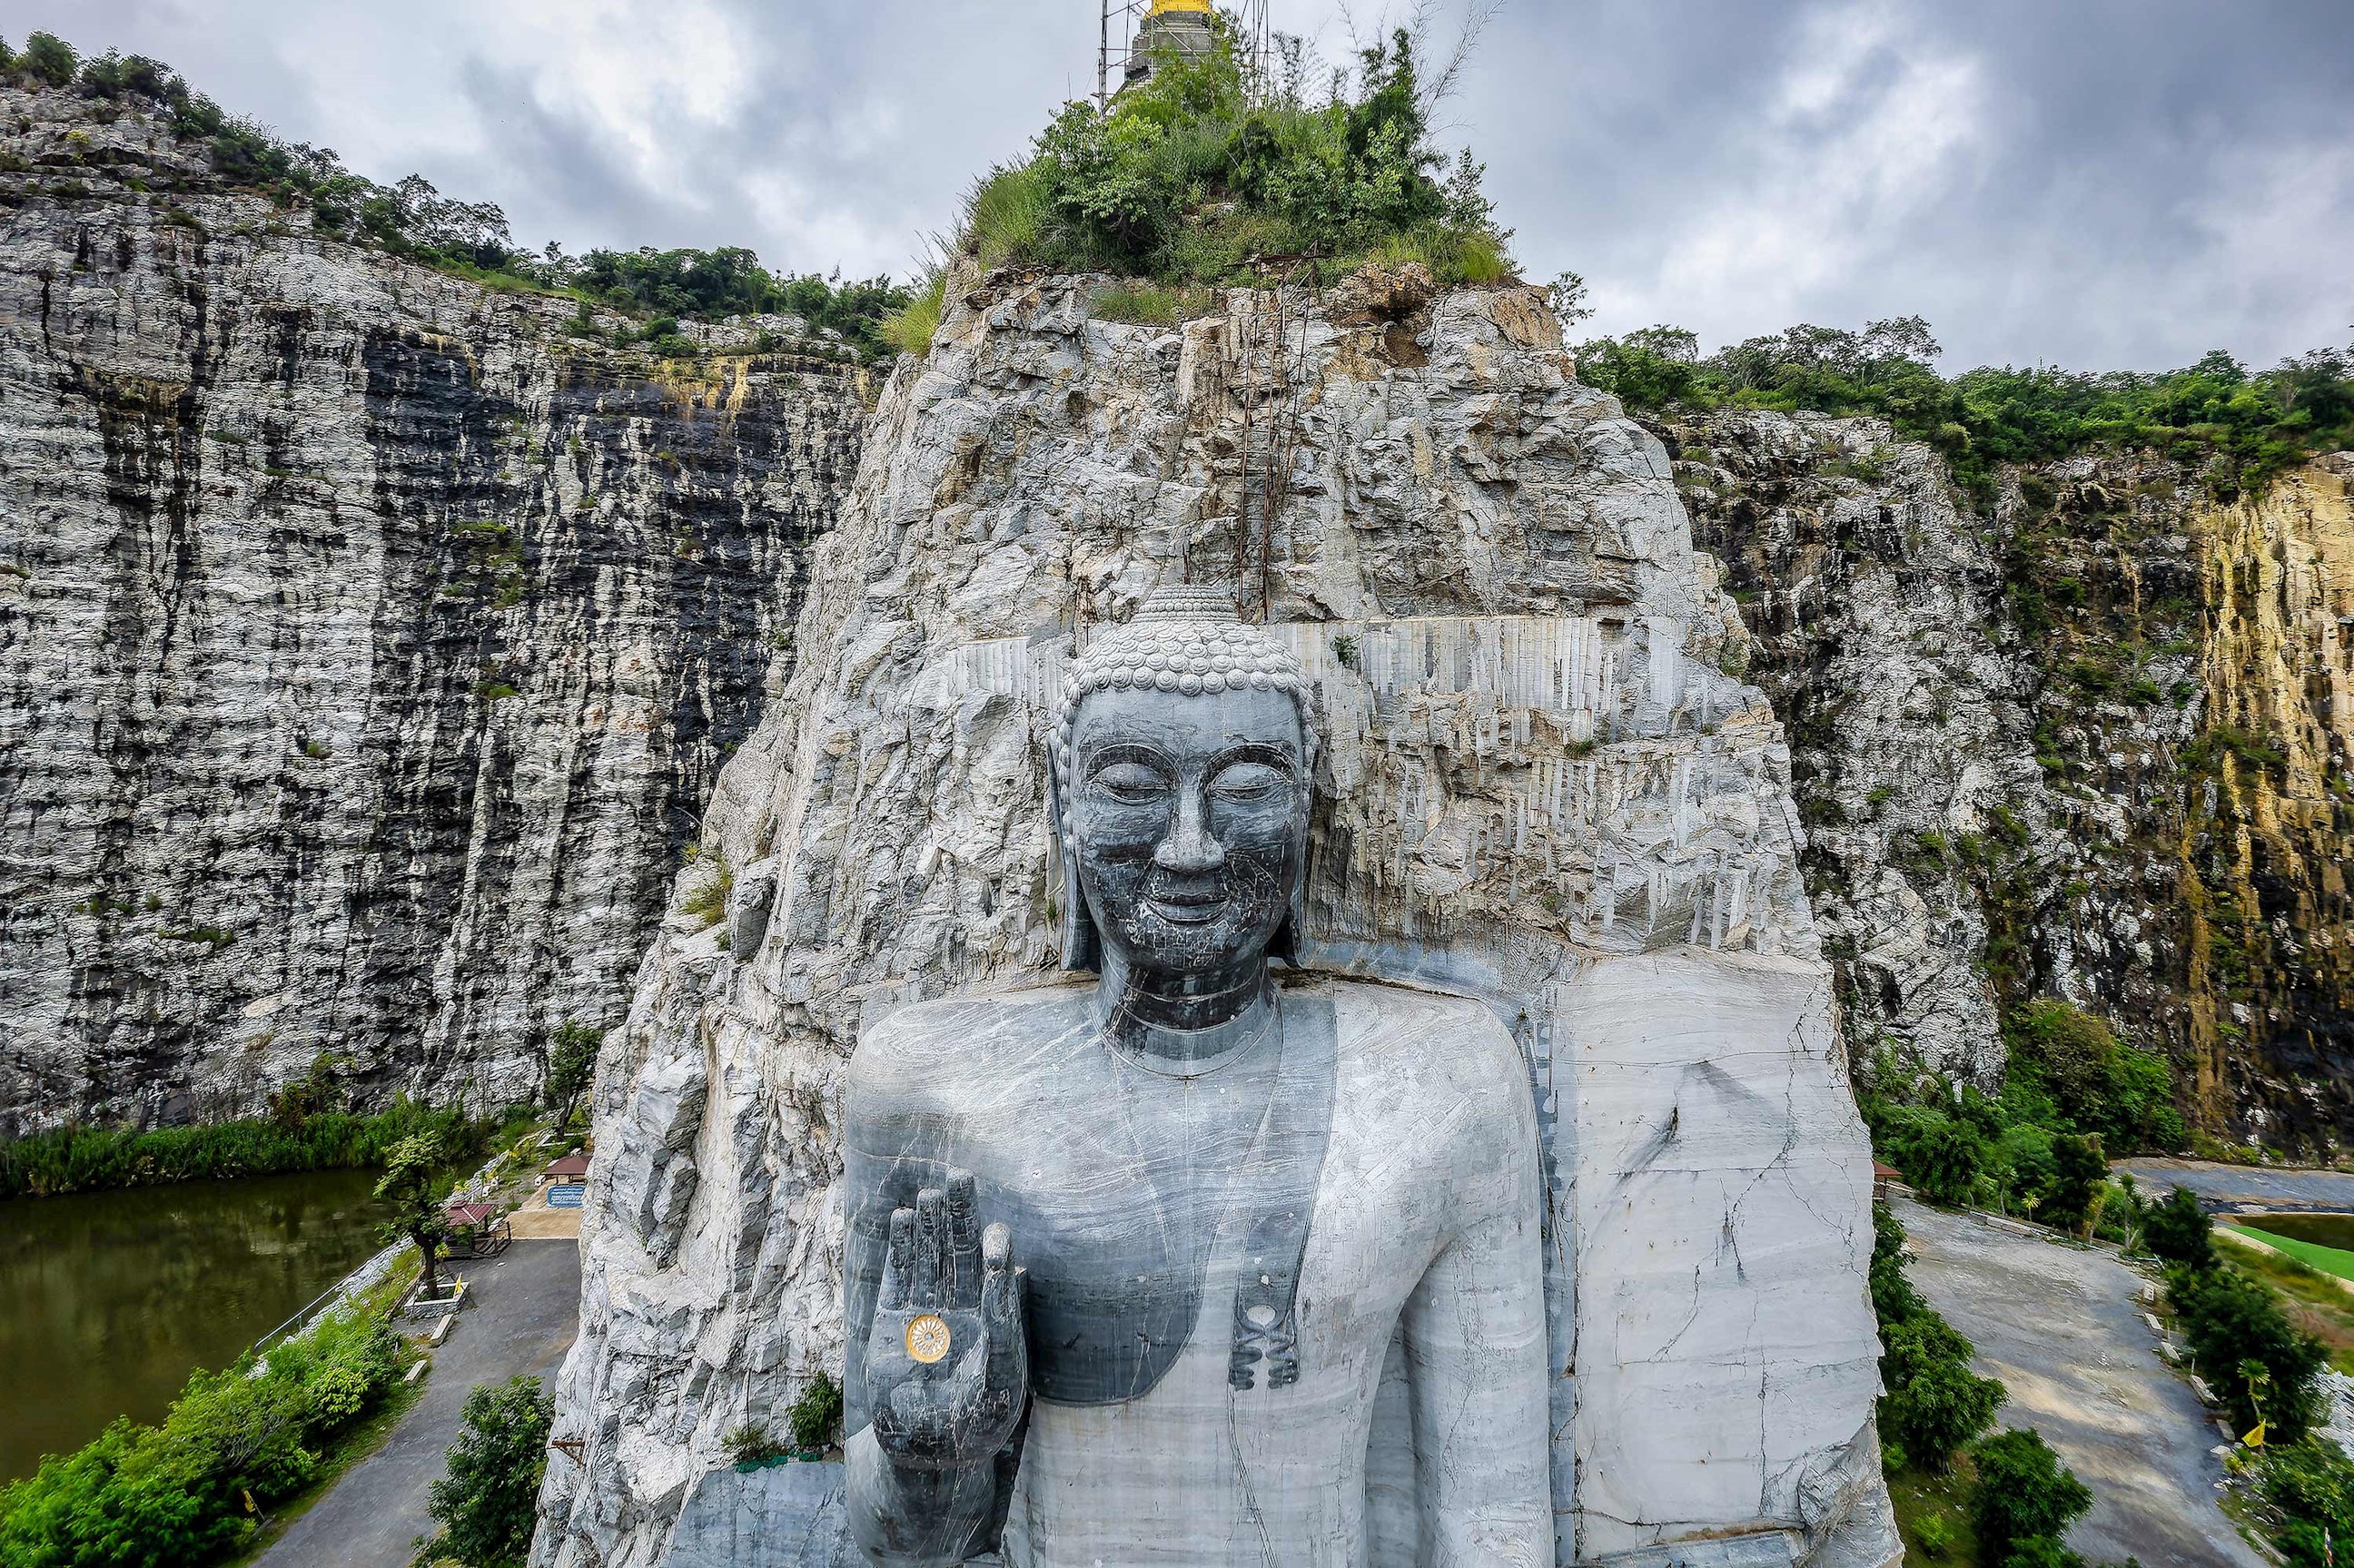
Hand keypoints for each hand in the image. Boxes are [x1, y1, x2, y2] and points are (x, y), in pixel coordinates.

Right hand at [864, 1169, 1025, 1469]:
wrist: (929, 1454)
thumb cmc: (977, 1423)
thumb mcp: (1003, 1376)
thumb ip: (1006, 1325)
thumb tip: (1013, 1272)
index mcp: (991, 1319)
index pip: (992, 1271)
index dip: (994, 1247)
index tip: (995, 1233)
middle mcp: (958, 1310)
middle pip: (958, 1251)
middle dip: (960, 1216)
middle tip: (961, 1176)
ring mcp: (924, 1313)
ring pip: (927, 1258)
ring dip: (929, 1225)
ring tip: (930, 1191)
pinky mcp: (891, 1323)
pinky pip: (897, 1276)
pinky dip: (899, 1248)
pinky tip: (902, 1217)